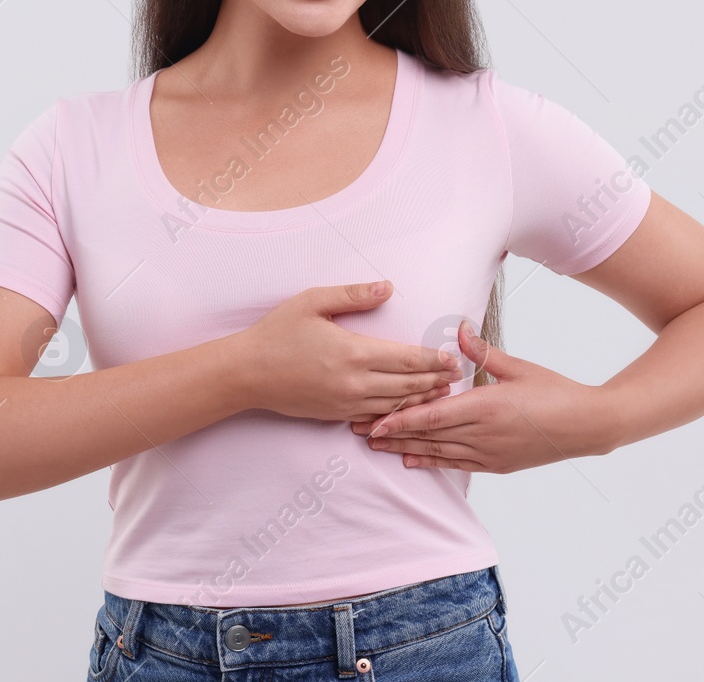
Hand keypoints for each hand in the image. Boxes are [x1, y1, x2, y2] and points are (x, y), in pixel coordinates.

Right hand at [230, 281, 463, 421]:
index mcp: (353, 353)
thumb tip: (387, 287)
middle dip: (434, 380)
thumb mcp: (312, 302)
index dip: (432, 359)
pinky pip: (376, 415)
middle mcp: (354, 383)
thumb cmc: (277, 333)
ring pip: (395, 404)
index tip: (451, 358)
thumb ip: (353, 295)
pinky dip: (396, 411)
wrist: (247, 373)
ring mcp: (346, 403)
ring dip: (420, 398)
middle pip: (408, 384)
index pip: (406, 359)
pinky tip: (406, 406)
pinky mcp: (336, 415)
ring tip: (440, 392)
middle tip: (456, 376)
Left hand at [349, 320, 621, 471]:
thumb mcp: (518, 367)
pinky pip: (457, 464)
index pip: (433, 416)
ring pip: (438, 453)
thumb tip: (458, 328)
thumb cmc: (554, 391)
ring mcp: (490, 453)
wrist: (587, 426)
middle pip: (428, 436)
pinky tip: (412, 461)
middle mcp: (483, 434)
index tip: (373, 422)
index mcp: (485, 407)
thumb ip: (483, 351)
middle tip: (359, 431)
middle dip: (391, 434)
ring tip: (376, 447)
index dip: (400, 421)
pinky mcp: (497, 464)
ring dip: (405, 450)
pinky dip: (432, 462)